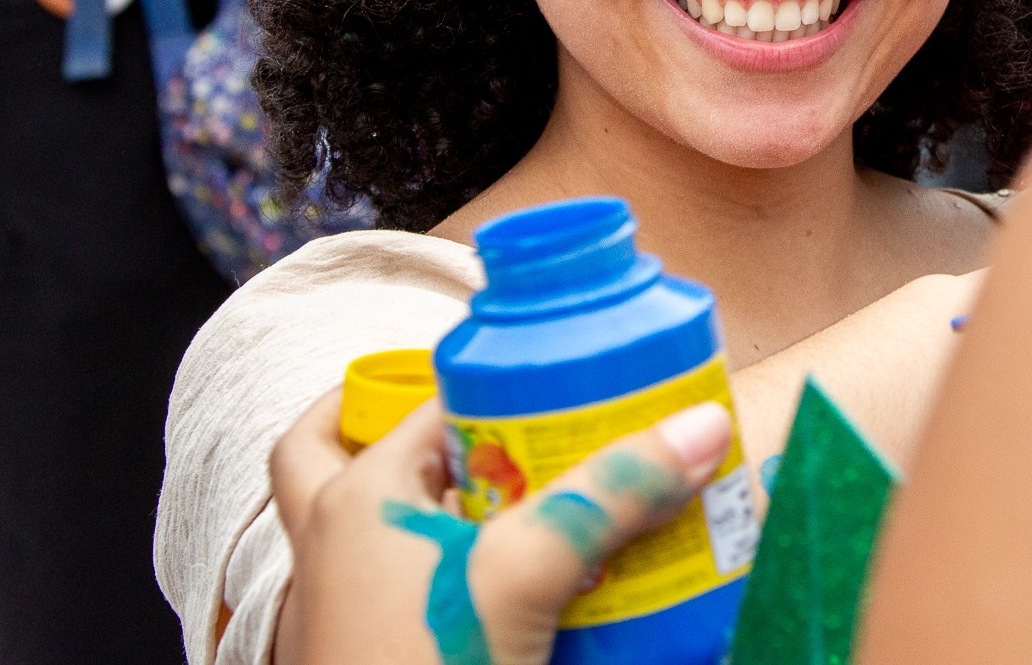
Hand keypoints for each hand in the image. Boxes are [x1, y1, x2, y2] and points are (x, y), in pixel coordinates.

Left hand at [271, 391, 733, 664]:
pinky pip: (397, 602)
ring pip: (376, 535)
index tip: (572, 399)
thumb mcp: (523, 574)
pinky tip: (512, 603)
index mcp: (354, 500)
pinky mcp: (370, 662)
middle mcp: (331, 549)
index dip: (501, 393)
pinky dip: (447, 586)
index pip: (428, 406)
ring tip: (523, 515)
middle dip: (440, 444)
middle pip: (366, 459)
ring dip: (441, 516)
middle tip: (517, 443)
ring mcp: (340, 615)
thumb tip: (700, 425)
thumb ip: (608, 496)